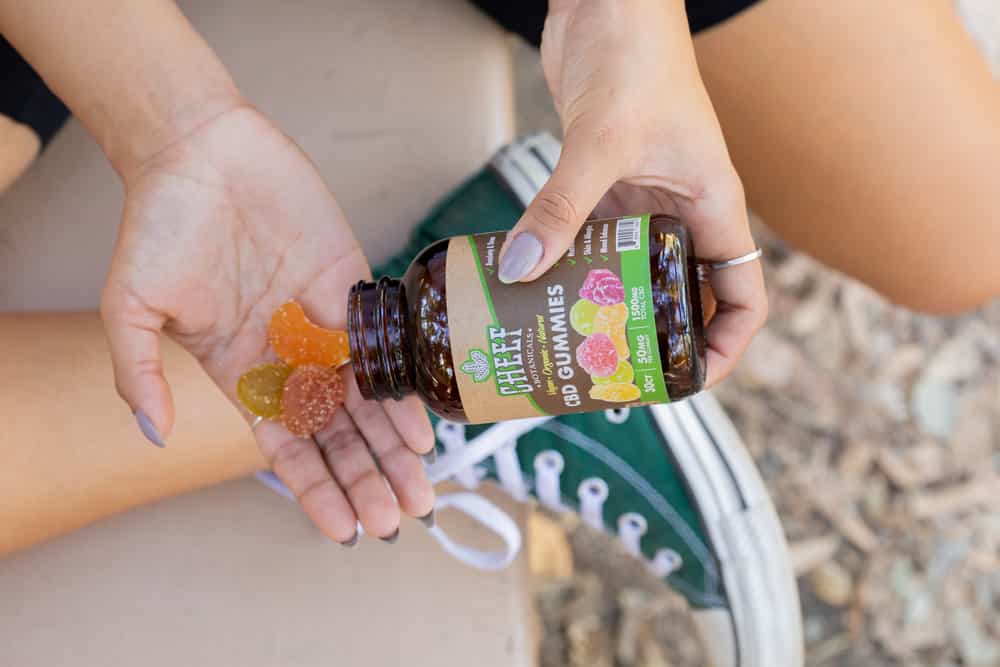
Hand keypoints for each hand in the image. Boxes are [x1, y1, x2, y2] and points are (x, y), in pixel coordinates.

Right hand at [101, 106, 433, 541]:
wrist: (203, 150)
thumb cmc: (160, 224)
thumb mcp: (131, 305)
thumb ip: (138, 371)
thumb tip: (149, 433)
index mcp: (241, 372)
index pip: (285, 447)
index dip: (315, 489)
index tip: (344, 530)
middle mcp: (289, 357)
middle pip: (336, 434)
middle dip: (366, 478)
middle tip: (397, 518)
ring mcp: (324, 324)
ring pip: (367, 400)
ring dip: (394, 448)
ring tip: (421, 490)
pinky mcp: (354, 286)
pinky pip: (385, 346)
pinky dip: (403, 386)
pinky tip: (422, 426)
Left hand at [497, 0, 766, 385]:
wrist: (607, 1)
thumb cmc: (634, 54)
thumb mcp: (601, 142)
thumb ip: (561, 208)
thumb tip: (519, 269)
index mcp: (714, 207)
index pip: (742, 297)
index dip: (724, 347)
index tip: (685, 381)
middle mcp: (684, 210)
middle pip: (683, 296)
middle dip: (654, 339)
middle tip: (609, 373)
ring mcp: (644, 199)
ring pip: (633, 273)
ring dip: (604, 305)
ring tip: (566, 341)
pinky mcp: (605, 183)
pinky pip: (593, 241)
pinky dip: (570, 266)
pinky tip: (536, 286)